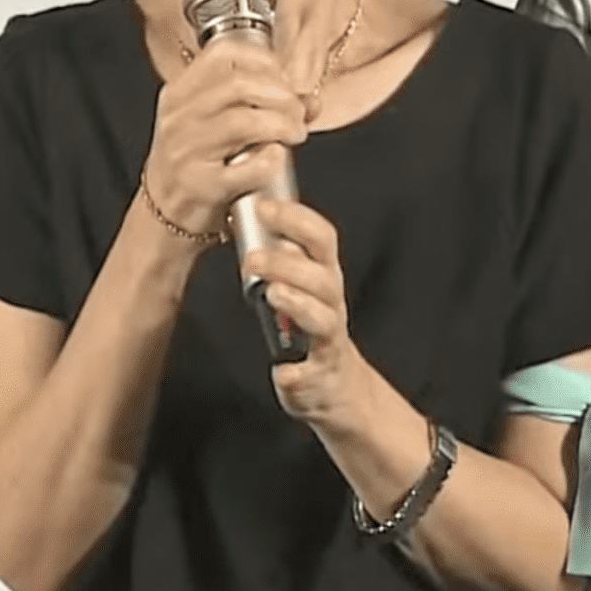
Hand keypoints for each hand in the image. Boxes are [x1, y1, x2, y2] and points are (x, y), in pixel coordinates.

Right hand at [139, 38, 307, 243]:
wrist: (166, 211)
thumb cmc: (197, 163)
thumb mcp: (217, 125)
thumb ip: (261, 104)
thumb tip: (310, 100)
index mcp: (180, 94)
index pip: (222, 54)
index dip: (262, 60)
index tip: (282, 79)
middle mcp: (179, 118)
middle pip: (239, 85)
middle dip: (281, 96)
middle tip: (297, 113)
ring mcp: (186, 152)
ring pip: (244, 121)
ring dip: (283, 124)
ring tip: (295, 133)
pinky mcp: (201, 186)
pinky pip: (250, 165)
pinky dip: (273, 158)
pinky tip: (277, 158)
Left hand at [241, 197, 370, 423]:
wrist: (338, 384)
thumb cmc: (311, 325)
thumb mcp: (302, 285)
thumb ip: (283, 254)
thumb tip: (252, 212)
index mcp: (324, 276)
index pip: (321, 238)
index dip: (296, 219)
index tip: (264, 206)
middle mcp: (331, 304)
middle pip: (321, 277)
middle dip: (288, 264)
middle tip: (252, 258)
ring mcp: (328, 339)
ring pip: (323, 319)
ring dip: (298, 304)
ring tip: (273, 294)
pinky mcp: (320, 373)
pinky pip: (311, 373)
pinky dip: (298, 373)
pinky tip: (282, 370)